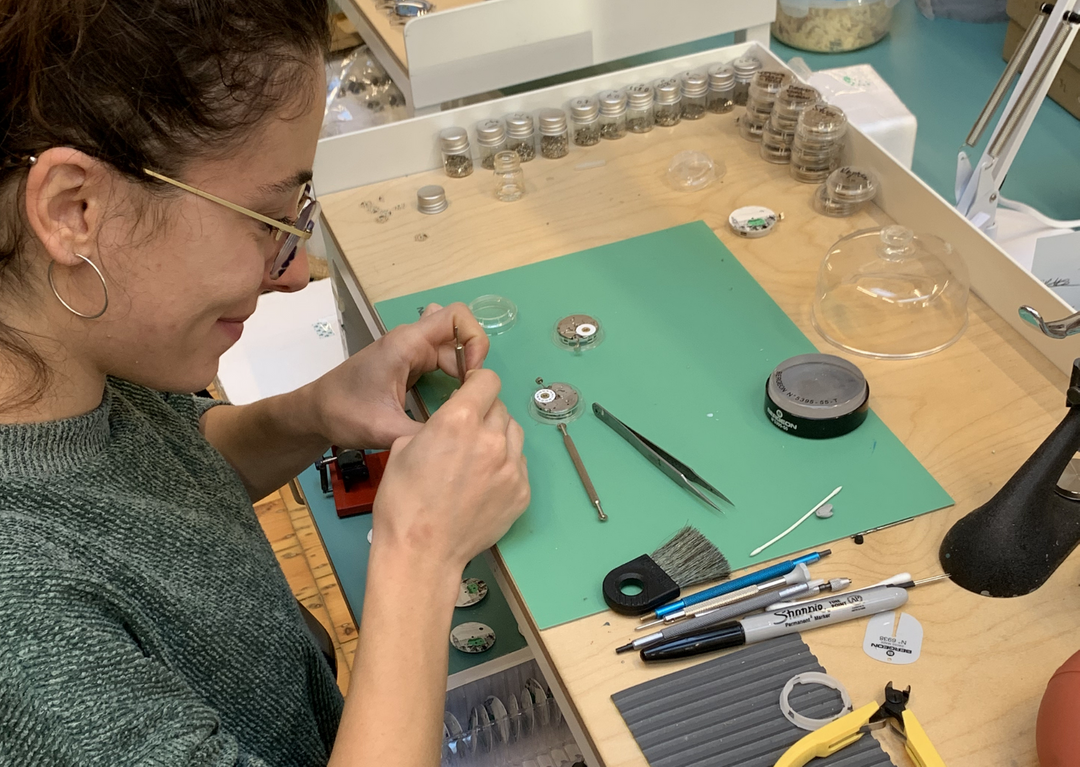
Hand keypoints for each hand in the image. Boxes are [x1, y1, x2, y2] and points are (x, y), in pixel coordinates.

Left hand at [309, 302, 488, 448]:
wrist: (315, 414)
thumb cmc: (344, 413)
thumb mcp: (384, 430)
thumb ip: (422, 437)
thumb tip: (458, 446)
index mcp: (407, 344)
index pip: (456, 316)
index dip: (475, 339)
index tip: (473, 376)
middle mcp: (411, 342)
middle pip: (458, 336)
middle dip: (472, 363)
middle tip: (469, 398)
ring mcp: (410, 353)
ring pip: (452, 350)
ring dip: (462, 370)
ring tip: (462, 400)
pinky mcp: (409, 366)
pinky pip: (441, 362)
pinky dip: (452, 378)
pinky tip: (450, 404)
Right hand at [371, 369, 529, 573]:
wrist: (422, 552)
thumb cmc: (403, 501)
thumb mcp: (403, 446)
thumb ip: (434, 425)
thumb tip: (448, 423)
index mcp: (459, 420)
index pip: (487, 380)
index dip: (477, 383)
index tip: (470, 392)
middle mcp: (492, 438)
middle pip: (500, 407)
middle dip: (484, 412)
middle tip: (466, 432)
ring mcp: (511, 467)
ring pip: (514, 434)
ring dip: (498, 436)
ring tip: (477, 457)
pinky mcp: (522, 492)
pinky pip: (518, 465)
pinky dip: (505, 466)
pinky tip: (484, 482)